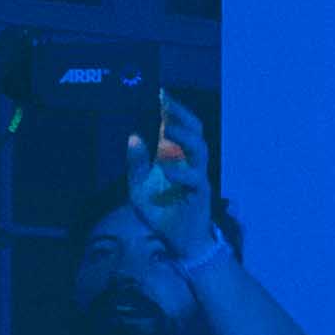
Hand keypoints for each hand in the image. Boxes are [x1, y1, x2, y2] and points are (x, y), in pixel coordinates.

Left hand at [127, 92, 212, 259]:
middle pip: (194, 131)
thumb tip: (133, 136)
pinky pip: (195, 179)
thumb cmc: (162, 213)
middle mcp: (189, 163)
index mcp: (175, 158)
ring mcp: (197, 177)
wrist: (180, 241)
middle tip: (166, 103)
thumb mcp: (140, 189)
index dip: (171, 110)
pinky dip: (180, 171)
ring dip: (183, 137)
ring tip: (166, 128)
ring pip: (199, 150)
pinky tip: (166, 166)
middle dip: (182, 115)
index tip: (160, 93)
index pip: (177, 128)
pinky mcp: (201, 195)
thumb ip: (136, 165)